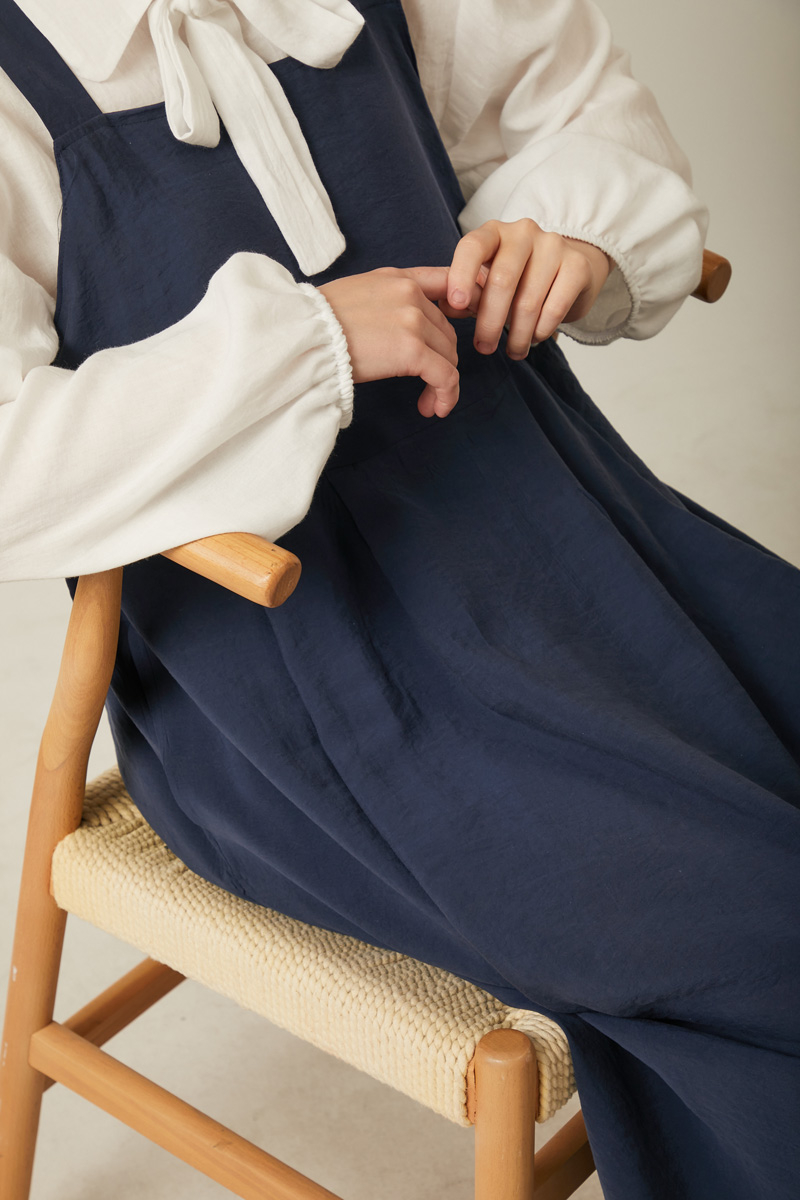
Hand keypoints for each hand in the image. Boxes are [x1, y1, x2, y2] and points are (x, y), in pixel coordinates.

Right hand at [319, 266, 480, 418]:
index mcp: (398, 277)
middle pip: (447, 331)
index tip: (472, 323)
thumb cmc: (317, 325)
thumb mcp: (358, 295)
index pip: (450, 281)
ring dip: (443, 383)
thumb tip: (402, 328)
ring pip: (449, 356)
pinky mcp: (412, 350)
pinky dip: (446, 395)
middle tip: (431, 386)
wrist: (300, 336)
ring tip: (429, 403)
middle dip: (443, 362)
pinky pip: (445, 376)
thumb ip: (388, 302)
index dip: (468, 303)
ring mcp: (413, 320)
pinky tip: (435, 408)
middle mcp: (410, 293)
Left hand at [443, 219, 612, 359]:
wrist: (569, 270)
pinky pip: (555, 308)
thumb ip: (465, 293)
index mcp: (494, 232)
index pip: (473, 247)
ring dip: (517, 335)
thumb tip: (444, 307)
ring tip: (513, 351)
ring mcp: (553, 246)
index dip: (461, 276)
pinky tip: (534, 338)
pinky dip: (541, 331)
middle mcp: (523, 233)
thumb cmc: (520, 278)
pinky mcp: (578, 266)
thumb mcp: (487, 281)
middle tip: (484, 348)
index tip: (457, 305)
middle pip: (502, 281)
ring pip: (528, 301)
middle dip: (489, 322)